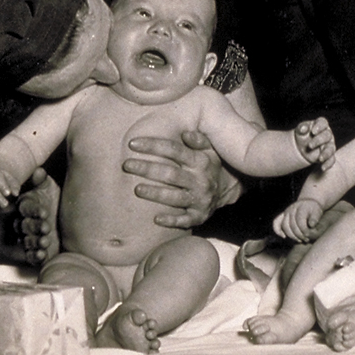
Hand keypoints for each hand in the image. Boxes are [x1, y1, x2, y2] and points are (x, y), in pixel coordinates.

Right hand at [15, 168, 59, 263]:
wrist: (67, 222)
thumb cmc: (53, 202)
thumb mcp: (49, 190)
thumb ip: (42, 181)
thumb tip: (39, 170)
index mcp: (27, 208)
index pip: (27, 208)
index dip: (34, 211)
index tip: (44, 212)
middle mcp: (25, 223)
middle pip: (25, 225)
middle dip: (34, 227)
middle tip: (45, 227)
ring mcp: (28, 238)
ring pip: (27, 240)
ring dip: (35, 241)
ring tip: (45, 241)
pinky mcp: (33, 252)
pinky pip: (31, 256)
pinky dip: (35, 256)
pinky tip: (42, 255)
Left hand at [124, 130, 240, 228]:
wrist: (227, 191)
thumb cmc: (210, 165)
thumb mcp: (210, 150)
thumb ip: (199, 140)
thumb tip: (186, 133)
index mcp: (201, 162)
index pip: (175, 151)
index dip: (153, 146)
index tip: (132, 143)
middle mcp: (201, 180)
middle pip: (171, 174)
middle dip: (148, 169)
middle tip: (127, 165)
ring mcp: (200, 199)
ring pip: (175, 198)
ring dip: (156, 194)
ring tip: (137, 189)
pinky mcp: (199, 216)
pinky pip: (185, 220)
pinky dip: (172, 221)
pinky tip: (156, 219)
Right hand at [274, 199, 324, 243]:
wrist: (309, 203)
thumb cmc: (314, 210)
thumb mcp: (318, 212)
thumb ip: (315, 218)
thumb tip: (311, 225)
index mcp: (302, 207)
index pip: (300, 221)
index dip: (304, 230)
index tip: (308, 236)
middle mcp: (292, 209)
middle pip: (292, 225)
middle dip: (299, 235)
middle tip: (306, 240)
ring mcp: (286, 212)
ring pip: (284, 225)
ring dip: (291, 235)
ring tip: (299, 240)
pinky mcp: (282, 215)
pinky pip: (276, 222)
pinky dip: (278, 230)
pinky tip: (284, 236)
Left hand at [294, 117, 335, 170]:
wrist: (300, 147)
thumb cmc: (302, 135)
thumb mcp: (300, 131)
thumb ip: (302, 128)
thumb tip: (303, 128)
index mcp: (321, 125)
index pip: (323, 123)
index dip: (319, 127)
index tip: (313, 132)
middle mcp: (327, 134)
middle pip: (327, 136)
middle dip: (319, 140)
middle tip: (309, 146)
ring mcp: (330, 145)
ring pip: (331, 149)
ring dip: (326, 154)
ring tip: (320, 159)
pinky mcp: (329, 156)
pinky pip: (331, 160)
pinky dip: (328, 164)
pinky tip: (323, 168)